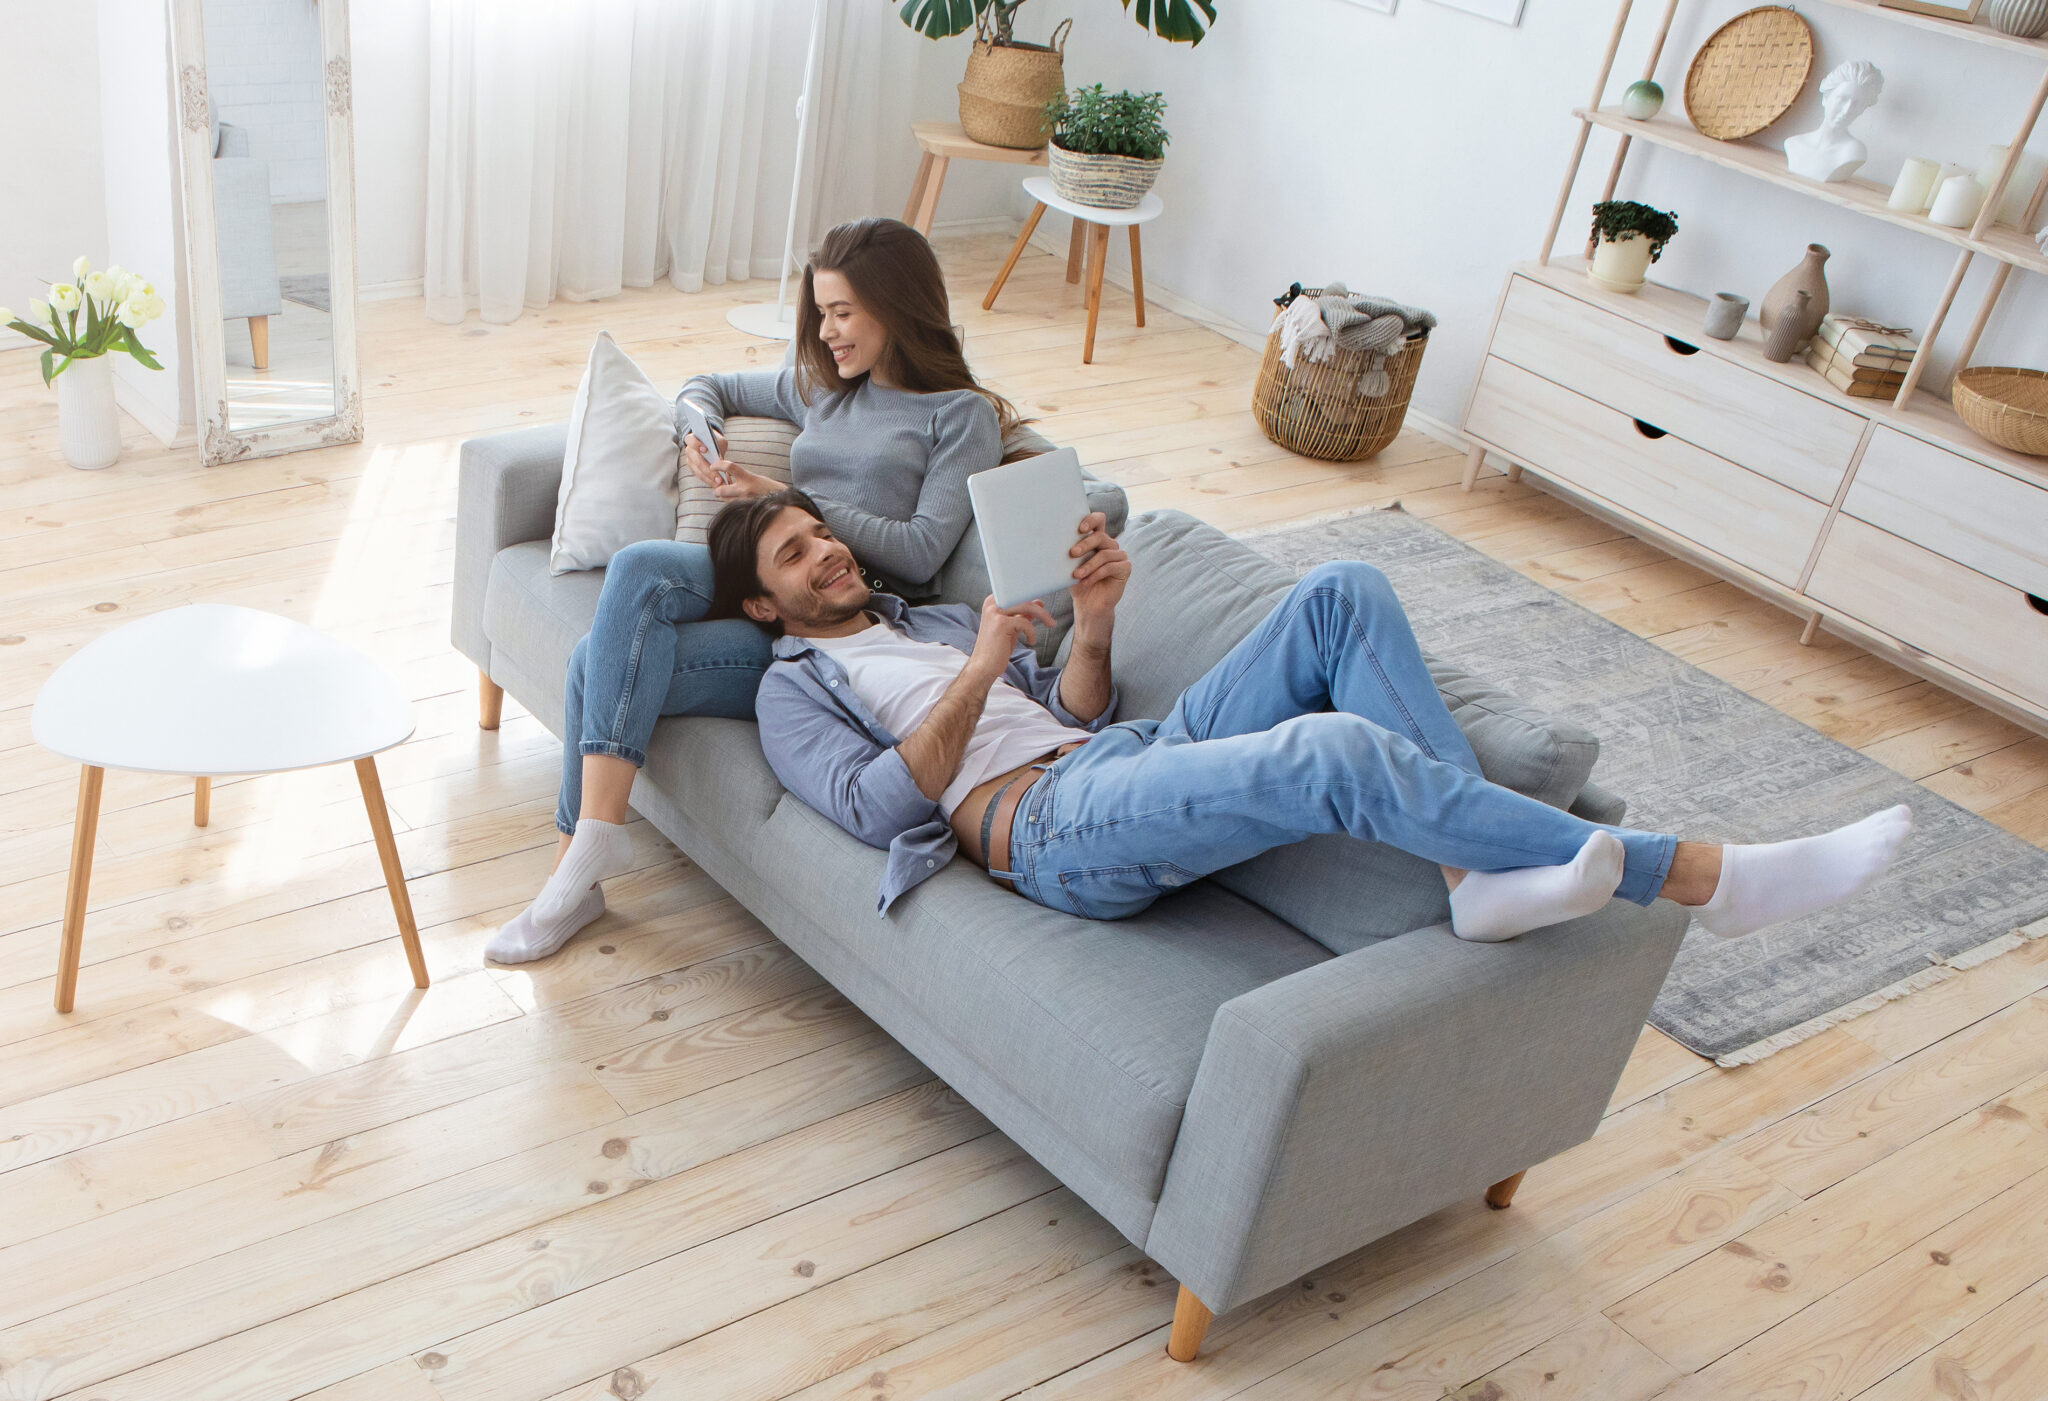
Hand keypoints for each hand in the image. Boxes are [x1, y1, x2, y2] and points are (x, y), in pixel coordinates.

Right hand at [682, 428, 730, 487]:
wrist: (712, 446)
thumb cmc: (715, 441)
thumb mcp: (718, 440)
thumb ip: (719, 446)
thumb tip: (719, 460)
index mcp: (692, 439)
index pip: (691, 441)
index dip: (697, 445)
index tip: (706, 450)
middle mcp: (689, 450)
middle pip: (695, 459)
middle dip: (707, 469)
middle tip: (718, 476)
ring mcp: (689, 460)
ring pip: (697, 470)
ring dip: (708, 477)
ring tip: (718, 482)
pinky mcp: (693, 468)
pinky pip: (699, 475)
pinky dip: (707, 480)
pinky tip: (715, 483)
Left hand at [711, 464, 782, 500]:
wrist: (782, 502)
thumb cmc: (769, 488)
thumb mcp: (755, 478)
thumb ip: (741, 477)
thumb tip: (726, 476)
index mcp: (748, 478)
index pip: (729, 467)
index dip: (718, 465)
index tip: (713, 466)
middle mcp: (745, 490)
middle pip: (720, 490)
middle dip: (717, 490)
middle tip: (720, 488)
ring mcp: (744, 502)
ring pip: (725, 500)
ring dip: (725, 497)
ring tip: (732, 495)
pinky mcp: (745, 510)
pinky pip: (732, 507)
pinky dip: (731, 504)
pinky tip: (738, 501)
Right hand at [968, 594, 1055, 681]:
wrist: (984, 666)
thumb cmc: (998, 647)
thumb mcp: (1013, 627)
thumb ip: (1022, 614)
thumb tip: (1038, 602)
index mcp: (993, 601)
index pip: (1018, 592)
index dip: (1033, 598)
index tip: (1043, 607)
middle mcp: (992, 603)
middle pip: (1024, 598)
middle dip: (1041, 609)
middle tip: (1051, 622)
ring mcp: (995, 612)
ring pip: (1027, 606)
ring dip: (1042, 616)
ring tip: (1050, 625)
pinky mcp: (1001, 623)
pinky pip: (1025, 622)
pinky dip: (1032, 632)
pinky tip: (1030, 641)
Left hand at [1067, 512, 1129, 630]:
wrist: (1087, 605)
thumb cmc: (1077, 582)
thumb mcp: (1070, 565)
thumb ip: (1069, 551)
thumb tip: (1054, 539)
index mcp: (1096, 539)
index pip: (1099, 520)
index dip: (1091, 520)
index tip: (1080, 529)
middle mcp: (1110, 544)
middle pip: (1100, 536)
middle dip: (1085, 544)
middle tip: (1072, 554)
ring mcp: (1119, 555)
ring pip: (1104, 554)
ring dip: (1088, 565)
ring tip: (1076, 575)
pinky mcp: (1125, 567)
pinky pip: (1110, 567)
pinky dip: (1096, 575)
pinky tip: (1086, 582)